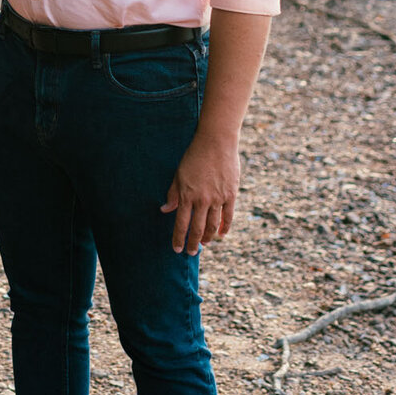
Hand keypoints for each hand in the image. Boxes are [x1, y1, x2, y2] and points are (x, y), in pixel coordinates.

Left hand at [160, 132, 239, 254]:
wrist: (216, 142)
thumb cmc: (194, 156)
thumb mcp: (178, 173)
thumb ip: (173, 194)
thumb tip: (165, 210)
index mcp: (187, 195)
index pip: (181, 223)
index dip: (179, 238)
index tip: (177, 249)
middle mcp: (202, 200)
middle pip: (197, 229)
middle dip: (193, 243)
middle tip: (191, 252)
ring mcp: (218, 198)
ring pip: (213, 226)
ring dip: (208, 238)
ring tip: (204, 244)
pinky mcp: (231, 194)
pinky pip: (228, 216)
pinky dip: (225, 228)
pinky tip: (221, 235)